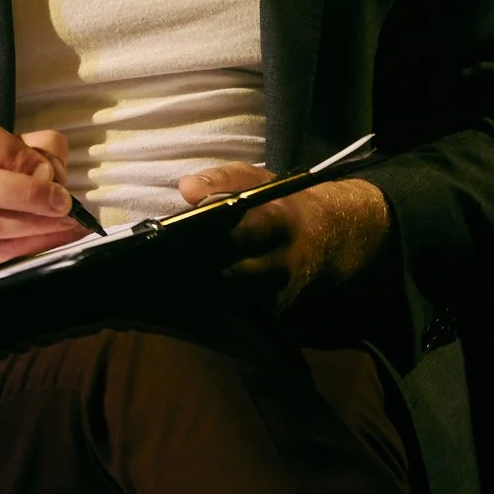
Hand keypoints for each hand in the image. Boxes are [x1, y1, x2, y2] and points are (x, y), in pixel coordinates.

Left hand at [175, 164, 392, 314]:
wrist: (328, 235)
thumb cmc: (282, 204)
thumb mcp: (257, 180)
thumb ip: (222, 179)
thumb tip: (187, 188)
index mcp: (278, 222)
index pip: (239, 234)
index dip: (206, 239)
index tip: (175, 238)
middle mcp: (281, 261)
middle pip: (232, 274)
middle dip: (200, 270)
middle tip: (165, 264)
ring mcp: (278, 291)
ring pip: (232, 298)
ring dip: (204, 291)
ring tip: (175, 280)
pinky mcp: (272, 312)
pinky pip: (238, 314)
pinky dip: (216, 306)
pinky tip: (194, 295)